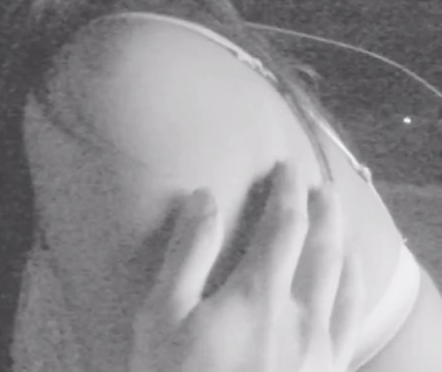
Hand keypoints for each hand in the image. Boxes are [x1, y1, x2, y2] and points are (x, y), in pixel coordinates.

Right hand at [129, 162, 364, 371]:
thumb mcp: (162, 315)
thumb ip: (187, 254)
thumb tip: (204, 197)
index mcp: (259, 294)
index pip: (283, 227)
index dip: (285, 192)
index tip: (282, 167)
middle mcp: (301, 316)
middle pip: (323, 250)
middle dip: (322, 212)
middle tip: (319, 185)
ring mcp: (319, 350)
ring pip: (344, 284)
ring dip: (343, 246)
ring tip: (339, 225)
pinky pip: (350, 322)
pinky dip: (354, 290)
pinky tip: (349, 286)